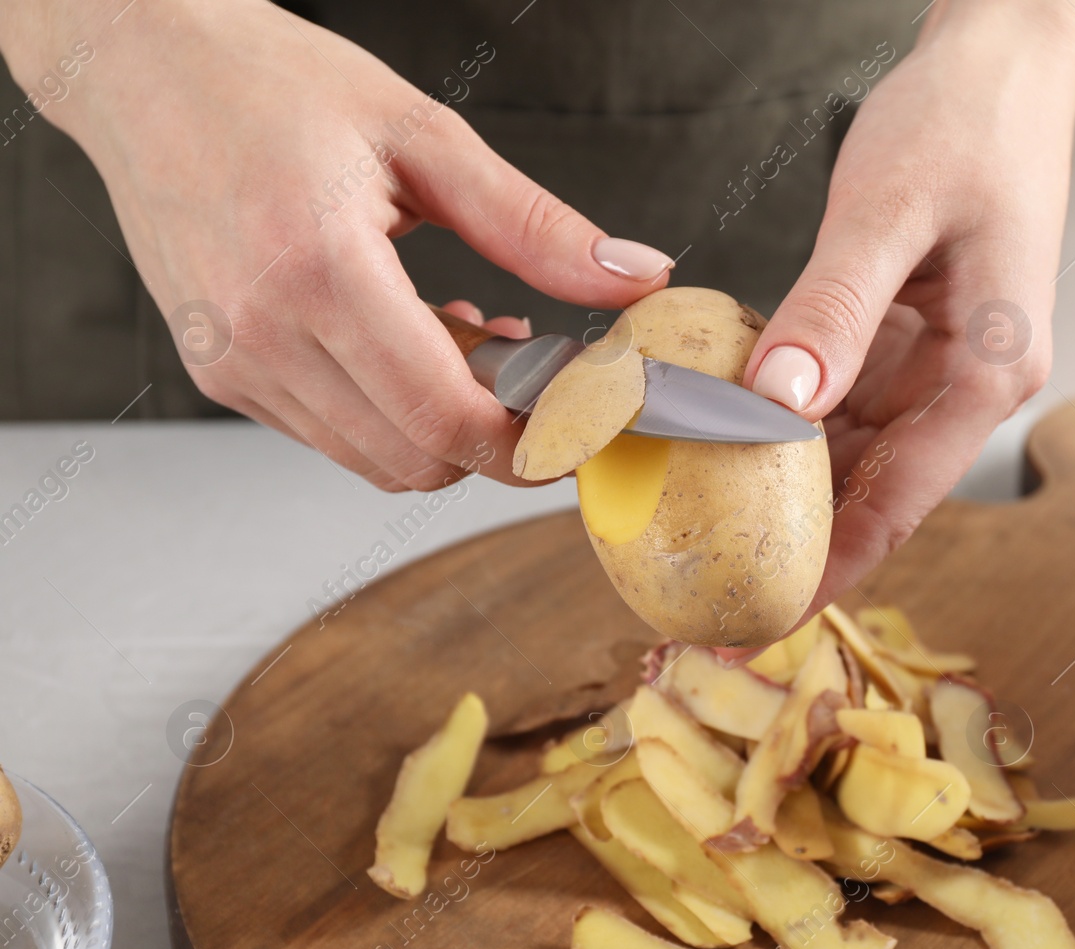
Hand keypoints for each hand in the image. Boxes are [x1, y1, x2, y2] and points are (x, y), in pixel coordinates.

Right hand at [3, 0, 673, 488]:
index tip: (582, 421)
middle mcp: (261, 332)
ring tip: (469, 331)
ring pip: (374, 457)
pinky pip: (330, 432)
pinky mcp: (219, 370)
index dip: (530, 441)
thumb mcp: (424, 136)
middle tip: (538, 369)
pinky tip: (411, 335)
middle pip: (416, 459)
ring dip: (442, 424)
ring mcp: (232, 361)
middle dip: (496, 436)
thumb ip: (536, 225)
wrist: (140, 65)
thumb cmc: (269, 84)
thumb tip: (635, 276)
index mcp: (316, 269)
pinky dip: (389, 410)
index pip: (445, 419)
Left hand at [742, 1, 1074, 612]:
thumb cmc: (969, 122)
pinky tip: (728, 437)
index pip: (905, 499)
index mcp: (990, 369)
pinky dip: (788, 420)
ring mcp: (941, 363)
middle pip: (878, 490)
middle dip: (802, 543)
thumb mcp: (889, 209)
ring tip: (708, 530)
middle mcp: (972, 382)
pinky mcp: (911, 337)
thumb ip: (835, 308)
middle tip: (717, 590)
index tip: (768, 616)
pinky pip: (843, 400)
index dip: (835, 565)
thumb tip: (782, 403)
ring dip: (787, 487)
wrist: (1004, 63)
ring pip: (855, 452)